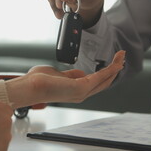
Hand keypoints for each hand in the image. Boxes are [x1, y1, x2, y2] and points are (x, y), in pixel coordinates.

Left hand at [5, 50, 124, 107]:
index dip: (106, 73)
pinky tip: (115, 63)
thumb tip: (80, 73)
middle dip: (114, 69)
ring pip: (105, 80)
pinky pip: (100, 77)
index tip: (113, 62)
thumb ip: (70, 74)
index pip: (96, 83)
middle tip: (121, 57)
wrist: (29, 87)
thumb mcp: (58, 75)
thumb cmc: (38, 82)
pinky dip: (109, 69)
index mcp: (76, 91)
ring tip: (121, 56)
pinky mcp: (80, 87)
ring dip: (115, 67)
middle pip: (104, 82)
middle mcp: (81, 93)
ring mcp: (82, 92)